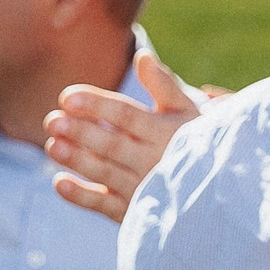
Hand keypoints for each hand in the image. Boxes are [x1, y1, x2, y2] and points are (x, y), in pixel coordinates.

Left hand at [46, 53, 215, 222]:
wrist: (217, 192)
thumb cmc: (196, 143)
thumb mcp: (188, 112)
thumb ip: (164, 86)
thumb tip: (142, 56)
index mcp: (167, 133)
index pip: (127, 115)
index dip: (97, 105)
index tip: (68, 97)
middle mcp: (156, 161)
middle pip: (112, 144)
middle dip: (81, 131)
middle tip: (52, 120)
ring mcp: (145, 188)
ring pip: (105, 173)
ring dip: (77, 160)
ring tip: (52, 145)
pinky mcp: (136, 212)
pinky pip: (106, 206)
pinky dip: (82, 197)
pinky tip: (59, 183)